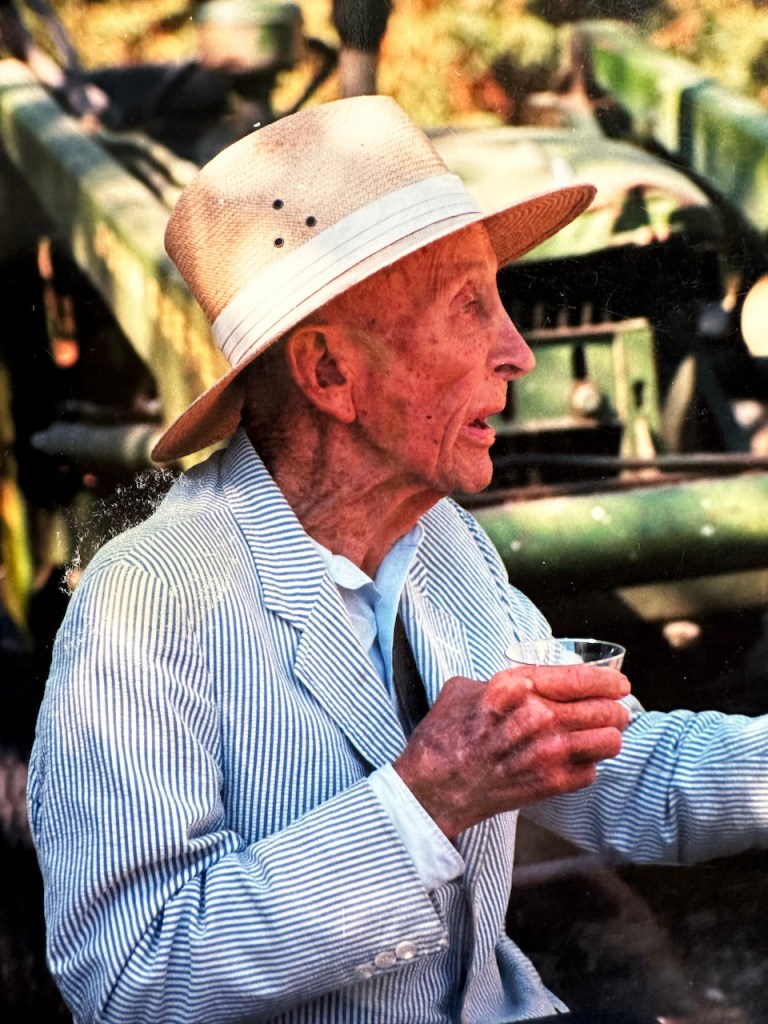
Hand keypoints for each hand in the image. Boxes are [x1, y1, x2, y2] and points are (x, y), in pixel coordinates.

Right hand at [393, 664, 630, 837]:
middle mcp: (537, 717)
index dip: (607, 681)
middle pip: (604, 709)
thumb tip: (523, 682)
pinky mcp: (550, 784)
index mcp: (515, 686)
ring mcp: (547, 753)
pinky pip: (592, 771)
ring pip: (608, 741)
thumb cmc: (444, 737)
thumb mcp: (463, 690)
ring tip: (605, 735)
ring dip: (609, 736)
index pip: (580, 678)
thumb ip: (500, 682)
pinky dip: (588, 766)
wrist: (433, 788)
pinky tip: (577, 761)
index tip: (618, 683)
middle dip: (616, 709)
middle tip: (617, 710)